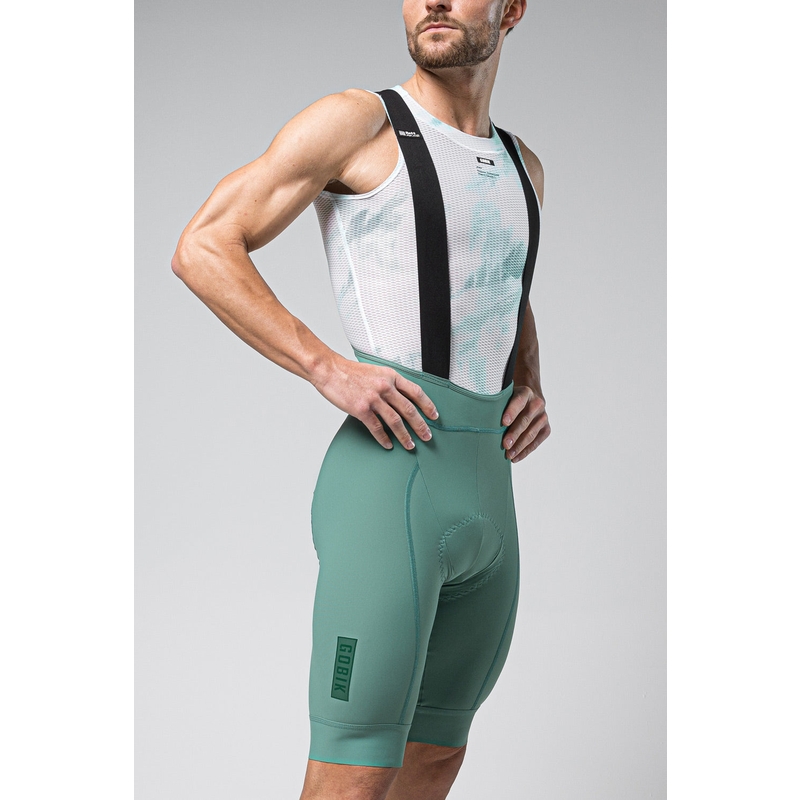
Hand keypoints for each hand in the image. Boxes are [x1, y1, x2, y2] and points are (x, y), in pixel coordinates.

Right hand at [314, 355, 438, 449]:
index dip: (427, 405)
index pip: (416, 392)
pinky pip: (377, 428)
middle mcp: (385, 387)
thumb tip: (402, 398)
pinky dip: (384, 438)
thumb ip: (390, 383)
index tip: (434, 416)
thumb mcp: (377, 372)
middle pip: (409, 410)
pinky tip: (388, 444)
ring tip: (410, 445)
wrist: (330, 370)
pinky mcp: (361, 409)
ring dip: (405, 435)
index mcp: (391, 376)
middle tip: (427, 436)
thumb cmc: (351, 372)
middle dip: (420, 425)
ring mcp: (374, 399)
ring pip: (395, 421)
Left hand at [501, 386, 549, 461]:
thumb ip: (498, 404)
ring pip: (531, 433)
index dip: (511, 412)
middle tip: (505, 445)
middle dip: (514, 434)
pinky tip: (516, 457)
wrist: (531, 398)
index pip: (518, 401)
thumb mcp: (506, 396)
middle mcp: (537, 404)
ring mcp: (543, 417)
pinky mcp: (546, 428)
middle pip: (525, 420)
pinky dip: (525, 451)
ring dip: (519, 446)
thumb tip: (482, 419)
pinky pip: (536, 442)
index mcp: (525, 392)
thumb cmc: (511, 400)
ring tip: (509, 455)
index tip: (504, 422)